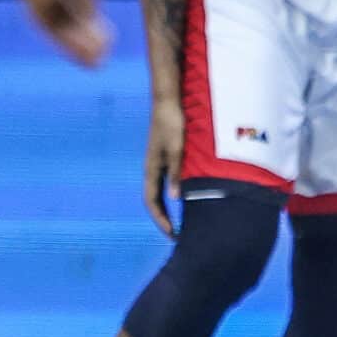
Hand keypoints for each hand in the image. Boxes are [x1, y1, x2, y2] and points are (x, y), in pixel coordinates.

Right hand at [143, 97, 184, 235]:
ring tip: (180, 221)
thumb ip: (176, 173)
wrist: (167, 101)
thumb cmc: (172, 123)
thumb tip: (175, 199)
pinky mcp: (165, 156)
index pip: (152, 201)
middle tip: (177, 235)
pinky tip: (184, 197)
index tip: (173, 234)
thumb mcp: (176, 149)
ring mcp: (158, 162)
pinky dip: (172, 194)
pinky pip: (166, 181)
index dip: (161, 219)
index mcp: (152, 168)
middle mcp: (152, 168)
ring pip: (159, 192)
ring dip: (167, 208)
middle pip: (154, 200)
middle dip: (163, 219)